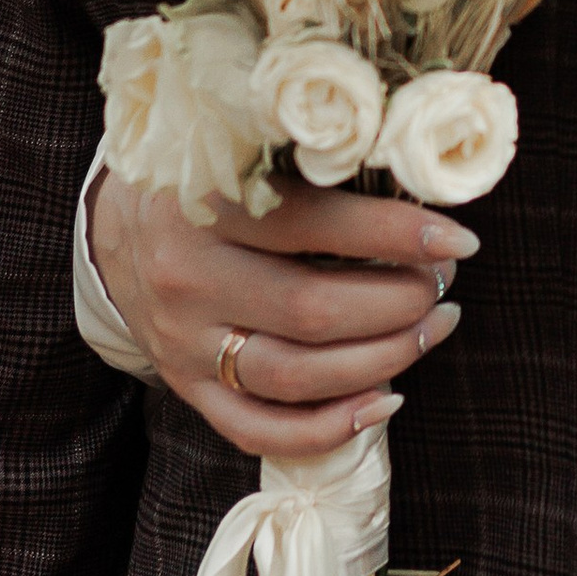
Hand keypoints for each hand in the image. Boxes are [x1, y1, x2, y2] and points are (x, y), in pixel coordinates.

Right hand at [91, 164, 473, 461]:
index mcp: (202, 203)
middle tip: (443, 285)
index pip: (313, 225)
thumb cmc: (209, 175)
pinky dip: (327, 428)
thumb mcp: (246, 147)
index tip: (457, 241)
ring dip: (381, 360)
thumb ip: (316, 160)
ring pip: (292, 375)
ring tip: (434, 328)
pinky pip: (256, 429)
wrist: (119, 225)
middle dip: (398, 303)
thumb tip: (424, 178)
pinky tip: (385, 402)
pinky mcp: (186, 387)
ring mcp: (183, 342)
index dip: (394, 235)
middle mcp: (187, 278)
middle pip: (310, 310)